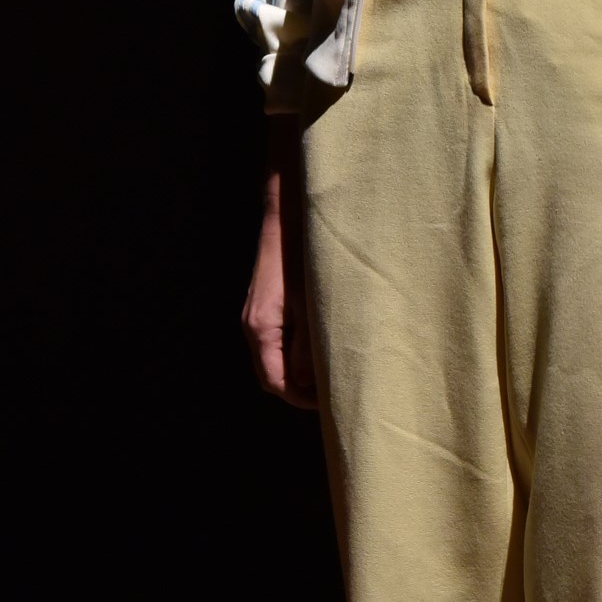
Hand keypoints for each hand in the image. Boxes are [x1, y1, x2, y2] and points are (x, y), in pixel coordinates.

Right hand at [241, 116, 318, 408]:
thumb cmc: (305, 248)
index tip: (337, 401)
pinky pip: (287, 333)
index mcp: (261, 328)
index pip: (276, 383)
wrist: (292, 200)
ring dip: (309, 363)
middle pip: (277, 372)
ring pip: (283, 353)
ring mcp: (263, 309)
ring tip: (343, 361)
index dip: (305, 399)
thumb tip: (311, 382)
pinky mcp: (274, 296)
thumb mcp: (313, 300)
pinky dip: (307, 343)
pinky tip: (333, 333)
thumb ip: (309, 344)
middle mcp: (256, 323)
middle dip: (308, 385)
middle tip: (344, 385)